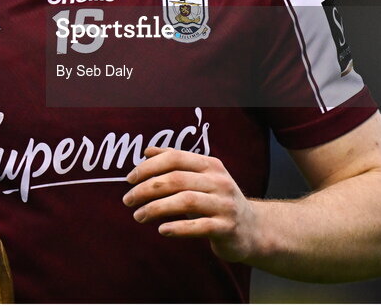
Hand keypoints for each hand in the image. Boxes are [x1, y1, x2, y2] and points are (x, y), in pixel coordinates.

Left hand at [122, 146, 257, 262]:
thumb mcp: (201, 177)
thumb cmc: (217, 200)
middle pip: (177, 179)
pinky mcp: (227, 228)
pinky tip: (161, 230)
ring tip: (138, 216)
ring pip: (186, 201)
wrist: (252, 229)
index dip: (149, 167)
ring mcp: (225, 204)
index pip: (175, 158)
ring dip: (156, 208)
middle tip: (128, 200)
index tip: (129, 179)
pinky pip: (199, 226)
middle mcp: (219, 181)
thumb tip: (147, 151)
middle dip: (146, 189)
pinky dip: (178, 228)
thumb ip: (176, 162)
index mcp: (210, 165)